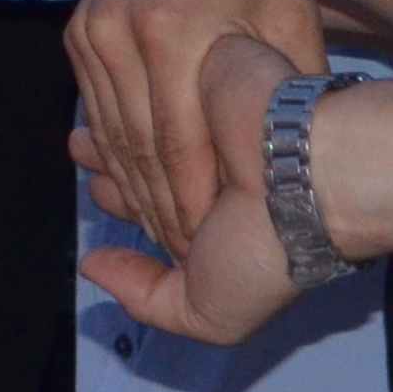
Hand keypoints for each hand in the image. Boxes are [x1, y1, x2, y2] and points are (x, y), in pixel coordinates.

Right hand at [65, 0, 327, 245]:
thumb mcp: (295, 25)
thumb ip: (292, 99)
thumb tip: (297, 177)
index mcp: (178, 30)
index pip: (179, 149)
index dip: (191, 209)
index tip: (209, 252)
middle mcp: (123, 28)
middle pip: (138, 149)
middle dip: (159, 210)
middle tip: (183, 259)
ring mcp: (94, 26)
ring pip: (109, 134)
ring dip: (131, 187)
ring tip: (160, 231)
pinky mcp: (80, 26)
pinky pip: (96, 106)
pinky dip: (113, 149)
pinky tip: (135, 182)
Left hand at [74, 32, 306, 342]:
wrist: (313, 178)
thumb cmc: (269, 252)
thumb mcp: (210, 313)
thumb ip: (148, 298)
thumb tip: (93, 269)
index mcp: (218, 222)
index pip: (157, 206)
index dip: (122, 198)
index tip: (99, 189)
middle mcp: (213, 173)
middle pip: (147, 164)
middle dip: (112, 160)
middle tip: (79, 146)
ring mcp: (211, 125)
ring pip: (147, 127)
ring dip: (113, 130)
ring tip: (82, 128)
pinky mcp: (207, 78)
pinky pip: (152, 87)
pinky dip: (129, 96)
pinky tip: (108, 92)